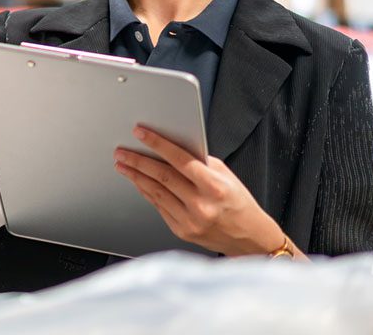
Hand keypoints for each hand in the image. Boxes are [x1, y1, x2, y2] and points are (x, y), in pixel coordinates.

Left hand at [114, 126, 286, 256]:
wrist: (250, 239)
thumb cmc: (239, 204)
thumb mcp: (226, 176)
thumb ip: (200, 162)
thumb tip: (173, 146)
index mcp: (214, 187)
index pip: (179, 160)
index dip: (157, 144)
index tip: (140, 133)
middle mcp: (201, 205)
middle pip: (161, 176)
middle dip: (137, 161)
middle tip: (122, 151)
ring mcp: (190, 220)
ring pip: (155, 192)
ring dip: (136, 176)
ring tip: (123, 164)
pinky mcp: (182, 231)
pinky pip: (158, 206)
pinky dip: (146, 192)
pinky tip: (139, 182)